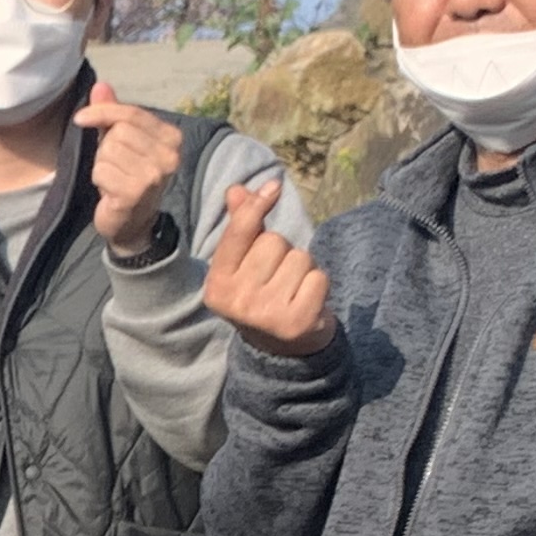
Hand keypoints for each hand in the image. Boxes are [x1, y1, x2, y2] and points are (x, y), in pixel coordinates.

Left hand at [76, 86, 185, 257]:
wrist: (131, 223)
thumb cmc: (127, 177)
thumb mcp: (121, 141)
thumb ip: (113, 113)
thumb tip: (100, 85)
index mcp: (172, 137)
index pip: (131, 113)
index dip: (102, 112)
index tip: (80, 118)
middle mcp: (170, 155)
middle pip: (118, 132)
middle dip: (106, 148)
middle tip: (116, 166)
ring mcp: (155, 175)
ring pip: (107, 151)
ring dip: (102, 165)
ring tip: (115, 178)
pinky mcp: (136, 192)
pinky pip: (101, 171)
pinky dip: (99, 180)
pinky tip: (111, 192)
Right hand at [204, 178, 336, 355]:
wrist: (282, 349)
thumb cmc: (261, 294)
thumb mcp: (244, 265)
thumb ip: (241, 227)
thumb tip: (236, 189)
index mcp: (217, 285)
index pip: (239, 233)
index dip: (257, 206)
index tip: (274, 186)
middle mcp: (236, 301)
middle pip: (274, 242)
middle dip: (283, 252)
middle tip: (277, 277)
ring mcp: (265, 314)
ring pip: (299, 258)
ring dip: (303, 269)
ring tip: (292, 289)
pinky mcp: (297, 321)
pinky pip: (318, 277)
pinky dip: (318, 284)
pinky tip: (306, 300)